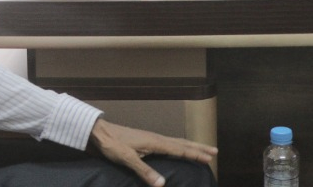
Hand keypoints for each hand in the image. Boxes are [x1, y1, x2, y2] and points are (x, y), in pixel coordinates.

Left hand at [87, 119, 216, 186]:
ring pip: (175, 142)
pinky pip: (168, 144)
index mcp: (155, 142)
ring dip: (190, 146)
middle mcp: (156, 138)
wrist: (98, 132)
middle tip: (214, 151)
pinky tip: (177, 149)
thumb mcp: (127, 159)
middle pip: (182, 143)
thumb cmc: (112, 144)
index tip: (210, 158)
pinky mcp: (145, 141)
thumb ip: (145, 171)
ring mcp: (151, 138)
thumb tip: (163, 184)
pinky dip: (178, 146)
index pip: (180, 149)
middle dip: (198, 147)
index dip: (195, 154)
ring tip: (201, 149)